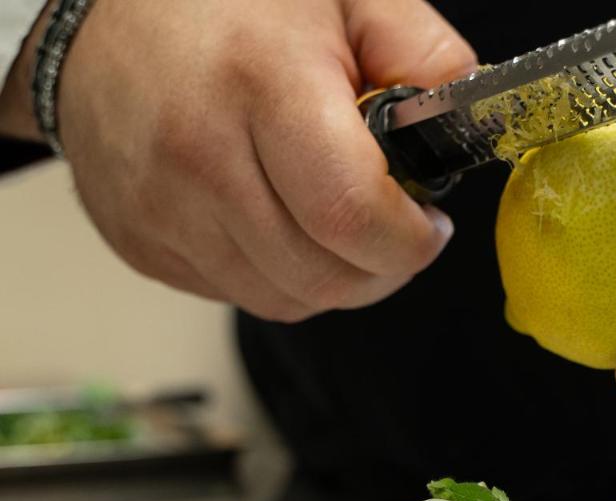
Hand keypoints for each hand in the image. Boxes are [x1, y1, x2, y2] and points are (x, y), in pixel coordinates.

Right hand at [38, 0, 473, 318]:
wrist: (96, 16)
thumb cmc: (223, 2)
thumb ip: (420, 50)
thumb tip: (464, 116)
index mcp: (262, 87)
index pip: (350, 213)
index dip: (408, 242)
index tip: (427, 226)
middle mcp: (202, 158)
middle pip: (323, 276)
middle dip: (381, 271)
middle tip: (395, 235)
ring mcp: (163, 210)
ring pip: (285, 300)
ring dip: (332, 280)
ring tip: (338, 225)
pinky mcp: (142, 244)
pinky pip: (237, 294)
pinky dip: (277, 276)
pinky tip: (279, 224)